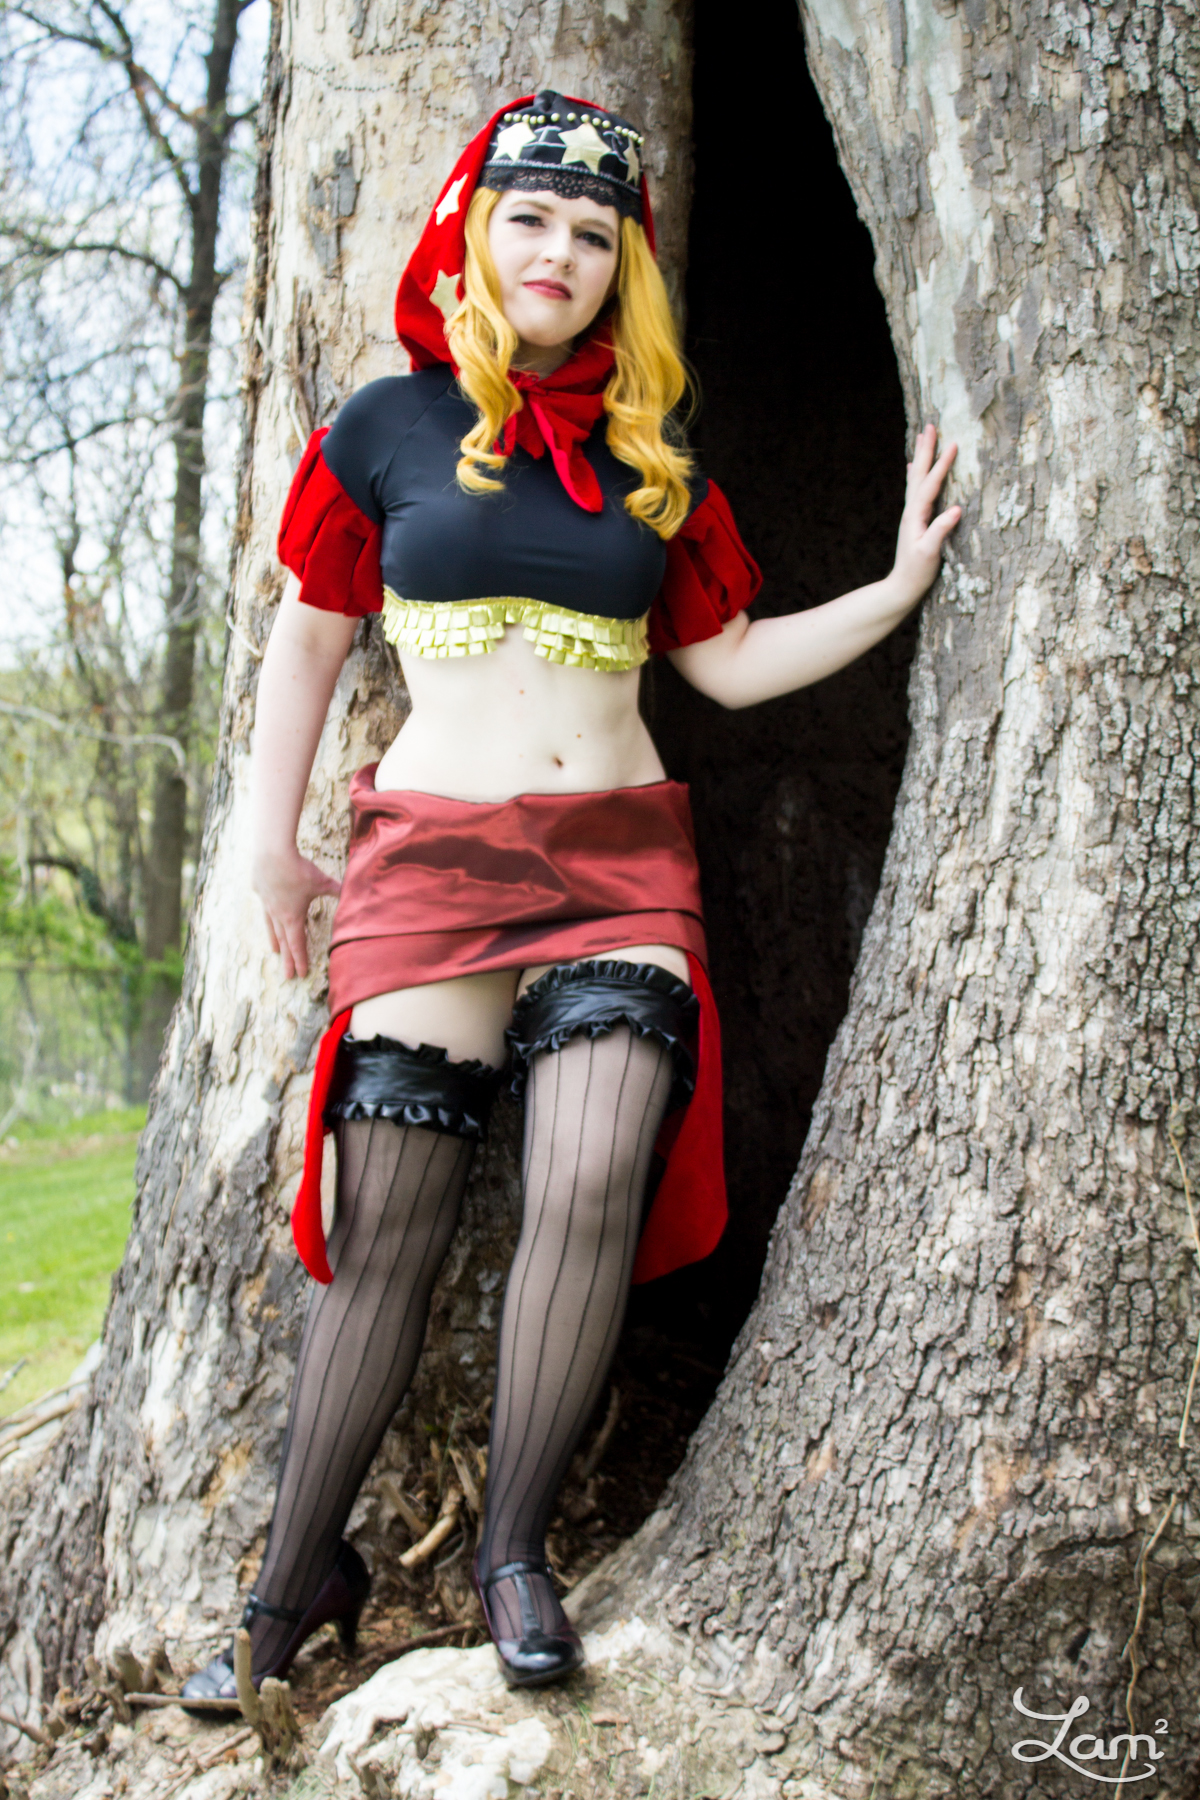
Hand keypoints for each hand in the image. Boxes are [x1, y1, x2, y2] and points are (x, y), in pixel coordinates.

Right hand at [252, 845, 340, 980]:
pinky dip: (268, 912)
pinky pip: (265, 904)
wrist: (272, 853)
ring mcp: (266, 902)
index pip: (298, 943)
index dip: (300, 959)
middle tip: (287, 976)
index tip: (300, 974)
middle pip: (283, 941)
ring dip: (275, 940)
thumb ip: (338, 891)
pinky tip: (269, 911)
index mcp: (293, 917)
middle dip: (287, 959)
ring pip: (271, 926)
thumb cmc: (299, 870)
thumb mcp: (323, 882)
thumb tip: (353, 895)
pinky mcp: (259, 889)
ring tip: (275, 951)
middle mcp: (278, 913)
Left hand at [891, 424, 960, 606]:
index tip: (953, 444)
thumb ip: (941, 531)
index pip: (931, 484)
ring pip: (916, 479)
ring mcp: (912, 515)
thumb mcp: (930, 553)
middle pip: (919, 474)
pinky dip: (915, 476)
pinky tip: (912, 469)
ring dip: (920, 457)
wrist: (902, 587)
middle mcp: (912, 511)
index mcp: (917, 516)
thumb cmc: (917, 573)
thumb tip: (956, 509)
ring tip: (922, 438)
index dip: (942, 465)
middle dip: (926, 450)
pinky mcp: (914, 520)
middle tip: (930, 426)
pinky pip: (915, 490)